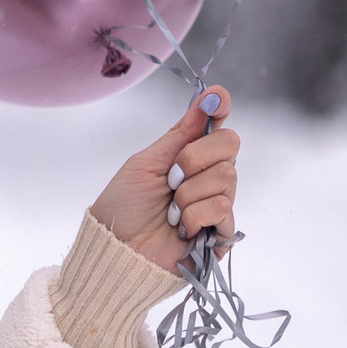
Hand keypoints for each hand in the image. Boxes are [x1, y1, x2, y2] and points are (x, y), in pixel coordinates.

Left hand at [88, 86, 240, 274]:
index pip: (217, 125)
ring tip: (170, 213)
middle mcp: (208, 176)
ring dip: (189, 194)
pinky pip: (223, 207)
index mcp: (189, 156)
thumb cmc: (124, 207)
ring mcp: (217, 203)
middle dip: (194, 158)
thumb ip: (180, 134)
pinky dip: (195, 216)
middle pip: (229, 143)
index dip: (219, 107)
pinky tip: (180, 229)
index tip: (216, 99)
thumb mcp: (146, 163)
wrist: (116, 250)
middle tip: (170, 179)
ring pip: (227, 176)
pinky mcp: (221, 233)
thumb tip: (208, 97)